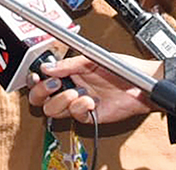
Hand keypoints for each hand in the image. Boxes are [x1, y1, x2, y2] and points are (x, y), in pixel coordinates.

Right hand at [24, 55, 157, 122]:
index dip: (34, 79)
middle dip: (42, 91)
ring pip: (52, 110)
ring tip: (76, 92)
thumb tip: (47, 68)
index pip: (42, 78)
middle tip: (54, 84)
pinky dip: (79, 107)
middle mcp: (70, 88)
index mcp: (68, 72)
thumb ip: (68, 65)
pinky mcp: (88, 116)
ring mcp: (78, 103)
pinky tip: (89, 101)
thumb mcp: (91, 59)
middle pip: (40, 98)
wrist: (141, 84)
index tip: (36, 76)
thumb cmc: (122, 69)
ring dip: (61, 100)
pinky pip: (73, 116)